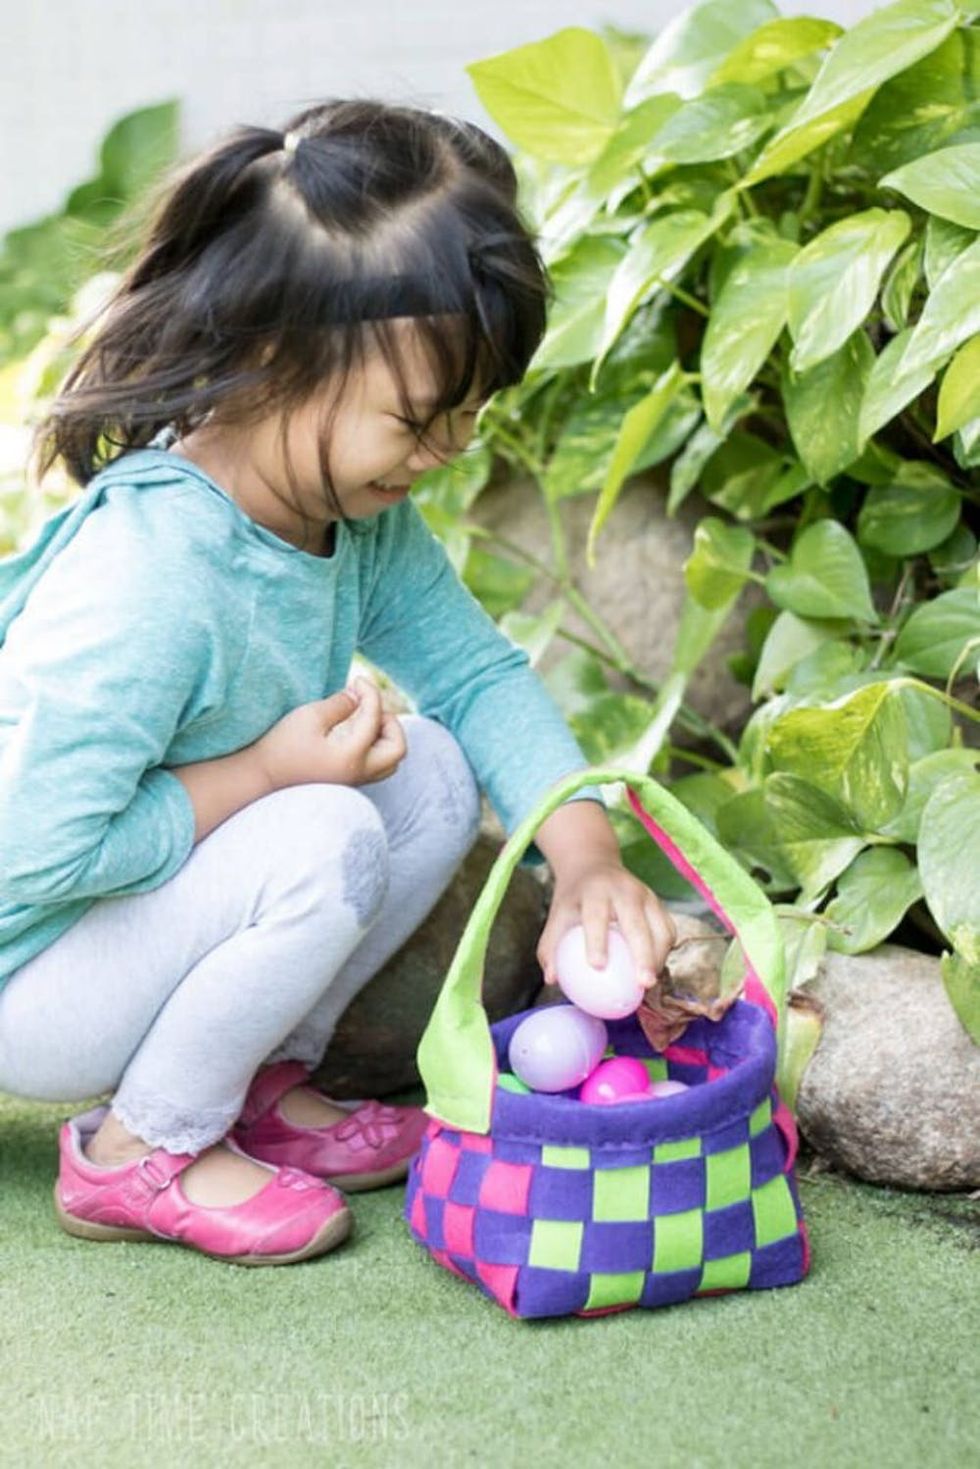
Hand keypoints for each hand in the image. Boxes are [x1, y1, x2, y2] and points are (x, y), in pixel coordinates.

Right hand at [252, 676, 406, 790]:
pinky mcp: (346, 782)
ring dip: (384, 737)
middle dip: (390, 722)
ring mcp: (354, 781)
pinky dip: (374, 747)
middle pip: (397, 748)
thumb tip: (359, 695)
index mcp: (352, 755)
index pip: (376, 717)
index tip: (357, 680)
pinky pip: (375, 766)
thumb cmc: (282, 745)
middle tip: (369, 707)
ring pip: (389, 762)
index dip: (371, 692)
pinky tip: (353, 733)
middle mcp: (359, 772)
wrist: (261, 777)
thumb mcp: (310, 717)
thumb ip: (340, 704)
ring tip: (363, 720)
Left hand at [536, 857, 676, 992]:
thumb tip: (552, 980)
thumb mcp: (557, 916)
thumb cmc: (574, 901)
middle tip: (643, 985)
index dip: (597, 940)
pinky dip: (664, 952)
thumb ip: (550, 947)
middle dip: (643, 955)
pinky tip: (654, 971)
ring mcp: (646, 894)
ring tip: (650, 985)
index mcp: (595, 890)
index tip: (597, 967)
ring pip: (660, 928)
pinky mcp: (659, 903)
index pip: (596, 915)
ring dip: (659, 958)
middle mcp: (624, 889)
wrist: (594, 867)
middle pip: (637, 924)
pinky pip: (667, 930)